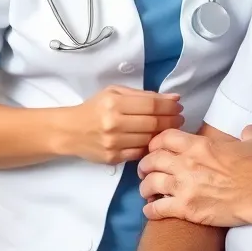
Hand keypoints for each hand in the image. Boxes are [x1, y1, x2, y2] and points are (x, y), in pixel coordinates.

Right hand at [61, 85, 183, 164]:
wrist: (71, 131)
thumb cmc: (95, 108)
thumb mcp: (114, 92)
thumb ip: (143, 95)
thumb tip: (173, 98)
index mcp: (114, 102)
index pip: (151, 104)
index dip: (169, 106)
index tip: (179, 105)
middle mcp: (114, 123)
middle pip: (153, 123)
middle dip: (171, 120)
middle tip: (180, 118)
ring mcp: (113, 142)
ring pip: (148, 139)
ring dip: (164, 134)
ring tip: (171, 128)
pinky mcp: (113, 158)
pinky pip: (139, 153)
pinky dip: (151, 147)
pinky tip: (156, 141)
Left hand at [139, 125, 251, 226]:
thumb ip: (247, 134)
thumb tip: (249, 130)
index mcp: (199, 145)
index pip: (165, 138)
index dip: (156, 143)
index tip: (155, 149)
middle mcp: (186, 163)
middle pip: (152, 159)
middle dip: (145, 165)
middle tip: (145, 170)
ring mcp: (184, 186)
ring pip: (150, 183)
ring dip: (145, 187)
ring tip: (146, 192)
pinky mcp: (186, 208)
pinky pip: (158, 208)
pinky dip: (150, 210)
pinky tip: (150, 211)